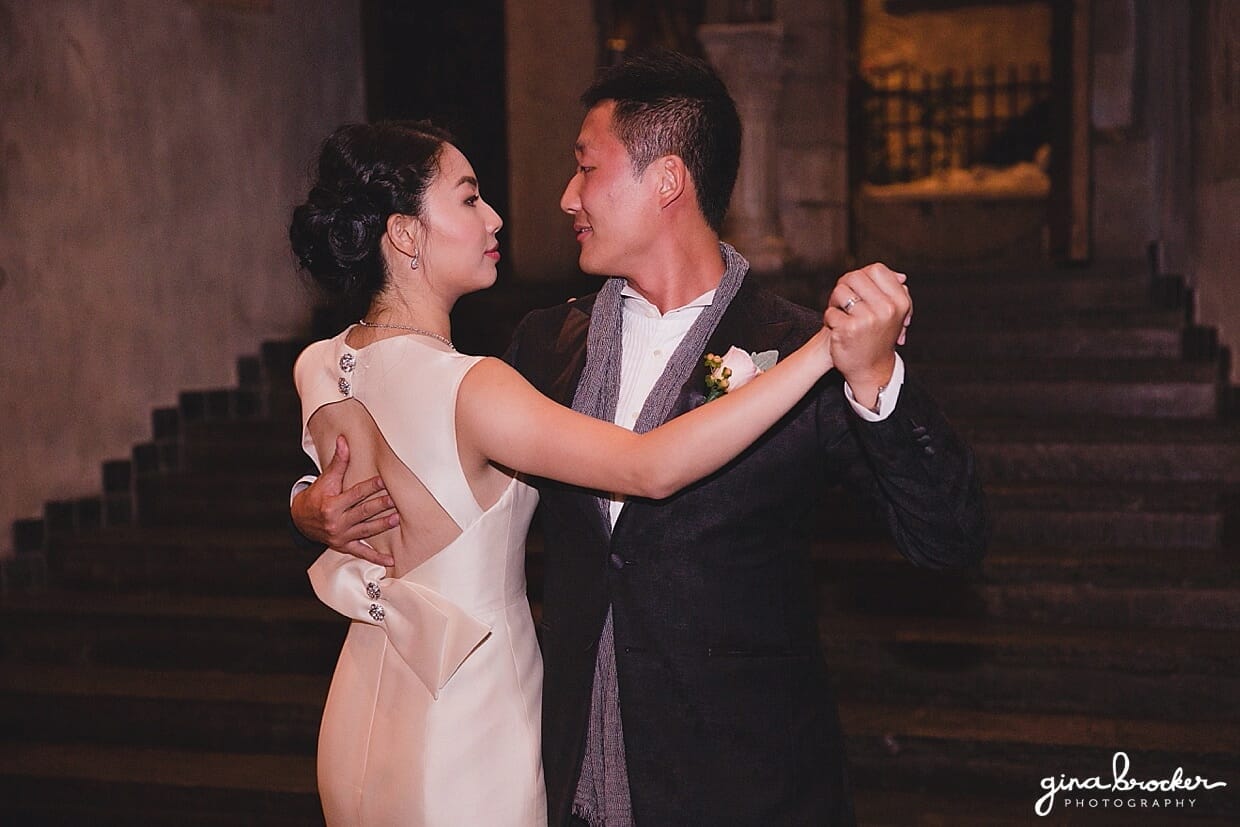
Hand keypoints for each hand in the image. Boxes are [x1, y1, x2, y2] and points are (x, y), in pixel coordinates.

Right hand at [291, 434, 397, 565]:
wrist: (300, 520)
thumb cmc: (317, 496)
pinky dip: (376, 559)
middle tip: (396, 500)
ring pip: (366, 530)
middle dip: (380, 506)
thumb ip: (338, 461)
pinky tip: (391, 561)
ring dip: (382, 525)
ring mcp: (341, 536)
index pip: (355, 494)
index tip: (383, 481)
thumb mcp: (325, 479)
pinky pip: (362, 553)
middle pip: (363, 512)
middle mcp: (336, 522)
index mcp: (331, 505)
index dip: (369, 487)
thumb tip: (344, 440)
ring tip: (396, 519)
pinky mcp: (344, 546)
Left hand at [822, 263, 911, 407]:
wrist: (870, 369)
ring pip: (840, 292)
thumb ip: (894, 292)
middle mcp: (887, 309)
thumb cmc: (878, 337)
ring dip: (835, 303)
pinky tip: (838, 329)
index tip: (858, 289)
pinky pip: (830, 312)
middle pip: (855, 277)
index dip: (863, 275)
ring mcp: (868, 319)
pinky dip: (830, 320)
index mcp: (900, 301)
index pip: (877, 269)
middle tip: (844, 302)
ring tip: (841, 315)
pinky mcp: (849, 329)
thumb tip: (900, 275)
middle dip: (845, 287)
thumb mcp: (893, 313)